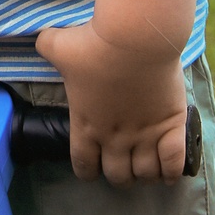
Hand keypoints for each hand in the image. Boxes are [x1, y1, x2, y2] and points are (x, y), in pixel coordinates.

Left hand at [35, 18, 189, 184]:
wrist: (136, 38)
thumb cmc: (95, 44)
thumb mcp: (58, 45)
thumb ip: (47, 46)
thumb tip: (41, 39)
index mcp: (86, 125)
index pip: (84, 165)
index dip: (88, 171)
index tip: (95, 166)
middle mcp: (115, 138)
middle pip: (117, 176)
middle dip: (120, 175)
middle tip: (125, 164)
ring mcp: (145, 135)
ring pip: (145, 173)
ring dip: (146, 174)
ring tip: (148, 167)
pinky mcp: (170, 126)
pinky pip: (173, 163)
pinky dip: (172, 171)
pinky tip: (170, 171)